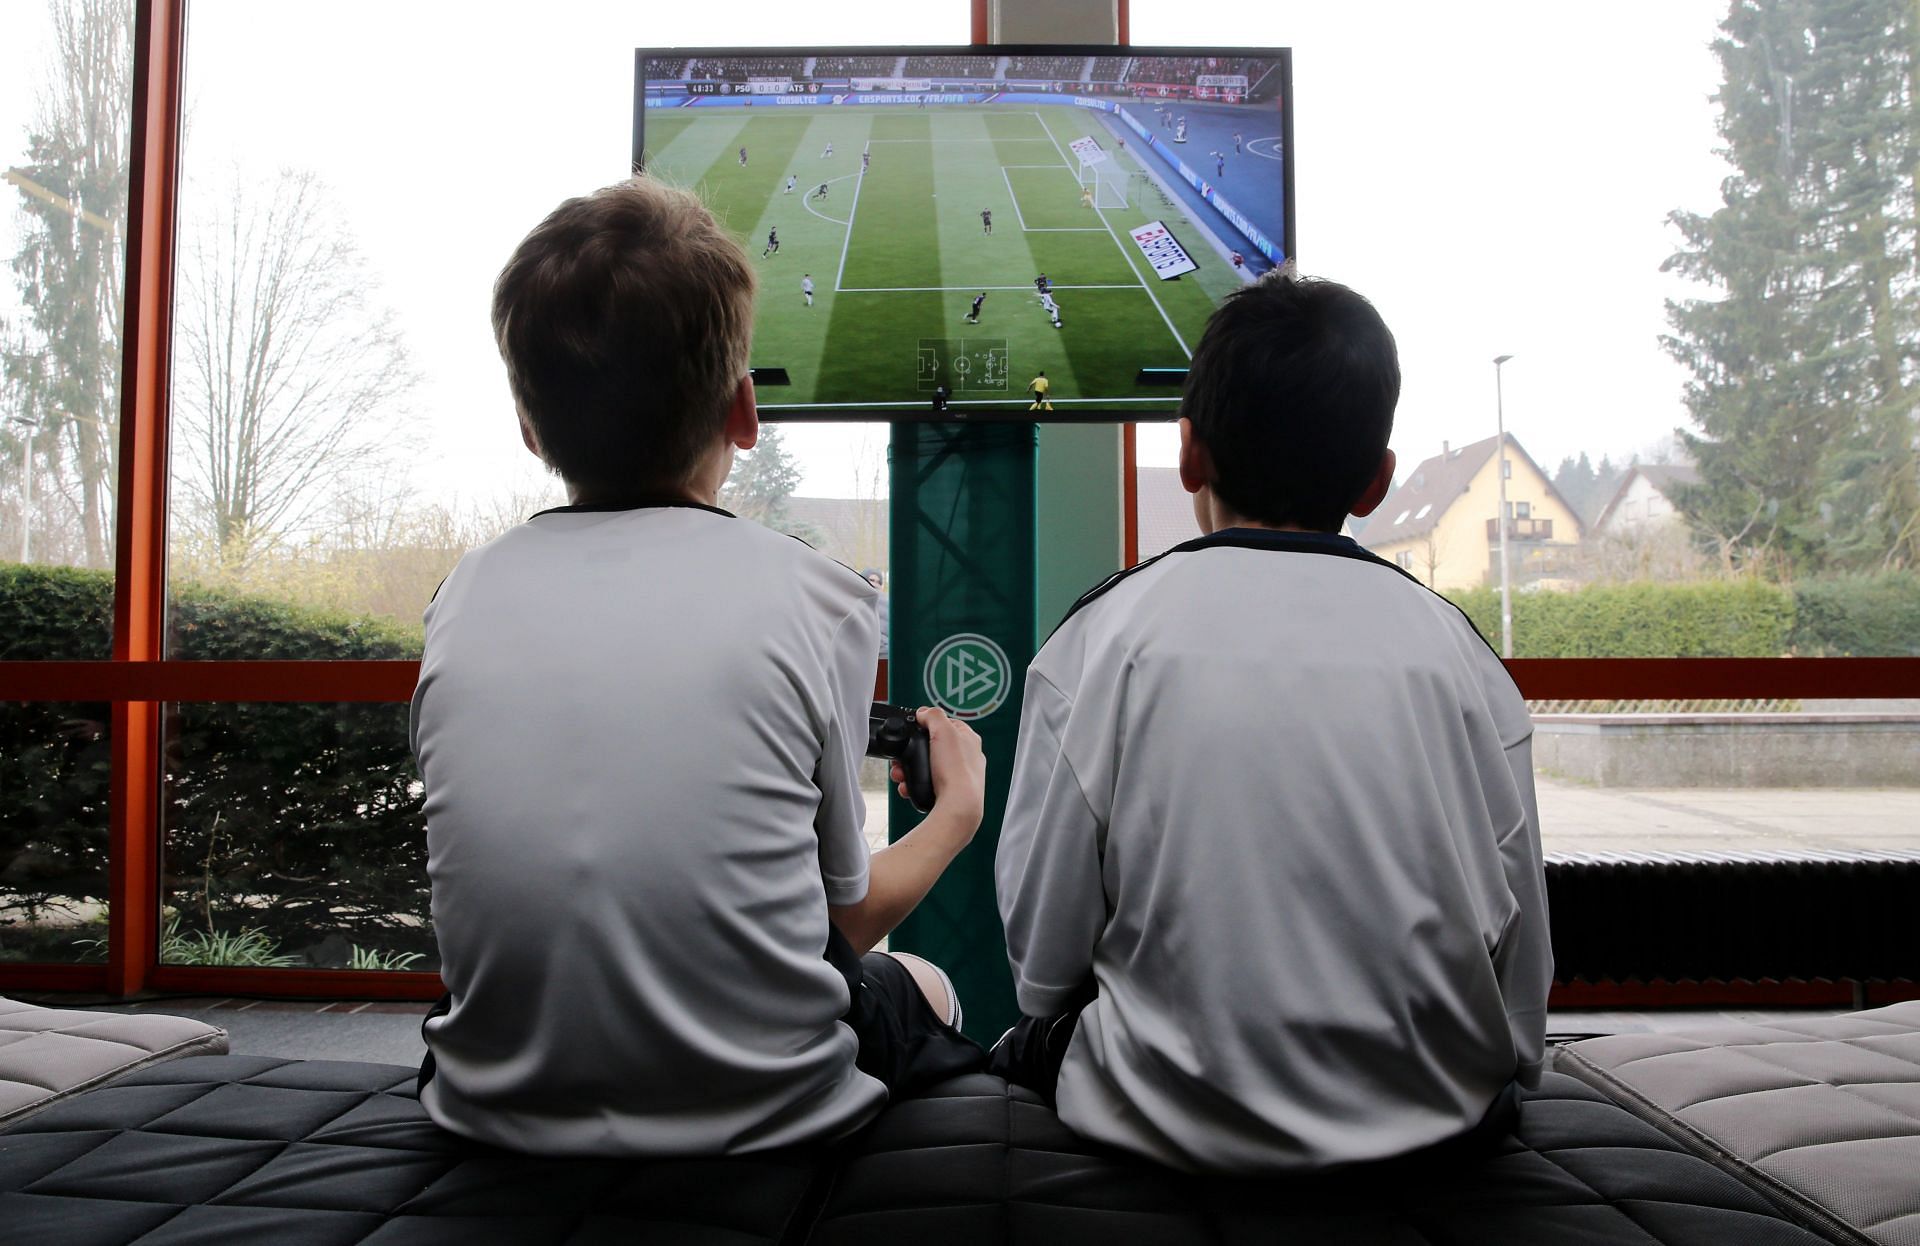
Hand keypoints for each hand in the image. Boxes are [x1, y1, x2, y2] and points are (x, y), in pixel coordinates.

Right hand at [892, 706, 984, 836]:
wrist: (958, 807)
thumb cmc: (956, 770)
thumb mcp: (944, 730)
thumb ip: (933, 715)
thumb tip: (924, 713)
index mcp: (969, 739)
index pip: (947, 724)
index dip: (928, 724)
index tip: (914, 729)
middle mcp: (966, 757)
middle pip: (932, 747)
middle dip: (912, 751)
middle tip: (900, 757)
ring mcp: (958, 776)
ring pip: (927, 766)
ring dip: (909, 769)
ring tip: (900, 775)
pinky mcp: (949, 792)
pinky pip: (926, 783)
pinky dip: (914, 784)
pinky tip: (908, 787)